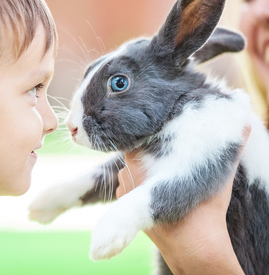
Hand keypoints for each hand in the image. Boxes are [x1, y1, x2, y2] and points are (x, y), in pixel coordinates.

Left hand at [116, 126, 249, 273]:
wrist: (192, 245)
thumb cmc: (203, 208)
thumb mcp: (218, 173)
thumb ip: (228, 146)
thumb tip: (245, 123)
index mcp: (140, 157)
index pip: (143, 135)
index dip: (156, 134)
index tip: (170, 136)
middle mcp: (127, 171)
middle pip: (138, 152)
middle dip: (153, 153)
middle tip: (171, 155)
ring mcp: (125, 189)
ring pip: (133, 169)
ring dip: (146, 169)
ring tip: (166, 174)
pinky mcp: (126, 205)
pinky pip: (130, 187)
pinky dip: (142, 185)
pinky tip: (158, 188)